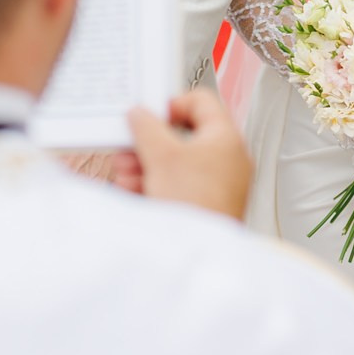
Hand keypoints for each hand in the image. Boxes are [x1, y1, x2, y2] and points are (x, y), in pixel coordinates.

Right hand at [114, 90, 251, 220]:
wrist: (198, 252)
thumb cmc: (194, 204)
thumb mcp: (162, 155)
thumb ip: (147, 127)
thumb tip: (140, 114)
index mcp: (226, 138)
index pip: (201, 102)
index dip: (172, 104)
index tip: (150, 114)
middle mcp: (227, 159)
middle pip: (183, 135)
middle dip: (151, 142)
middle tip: (130, 145)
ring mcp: (217, 184)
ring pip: (177, 162)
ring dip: (147, 163)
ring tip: (126, 171)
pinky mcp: (205, 204)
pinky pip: (178, 185)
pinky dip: (155, 183)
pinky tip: (134, 189)